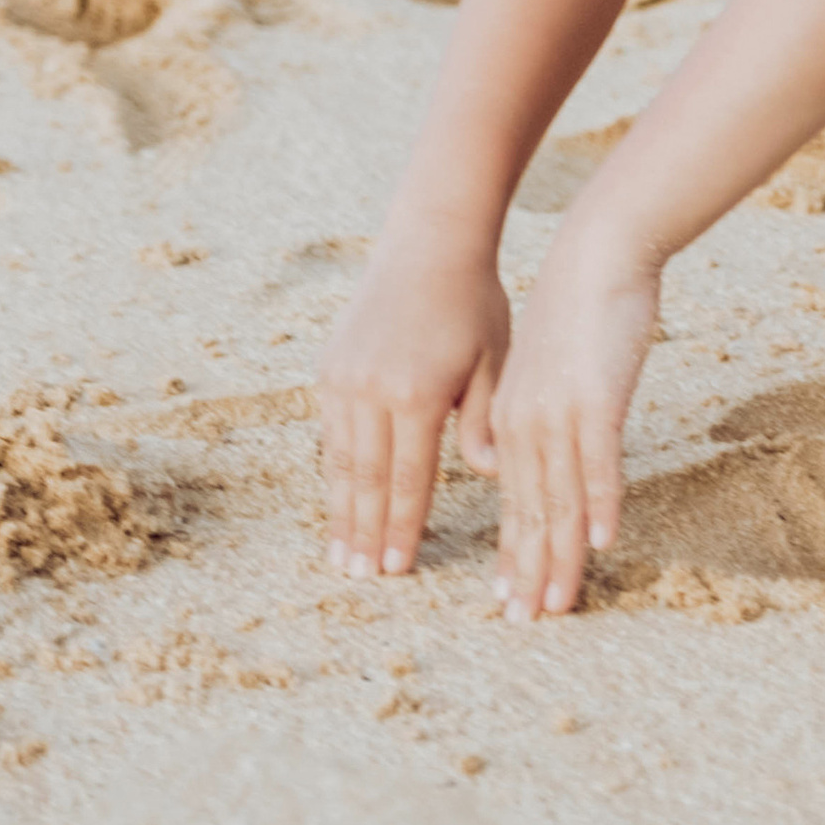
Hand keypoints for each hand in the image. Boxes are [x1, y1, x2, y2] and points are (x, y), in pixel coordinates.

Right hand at [319, 240, 508, 580]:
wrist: (429, 246)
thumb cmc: (475, 305)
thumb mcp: (494, 362)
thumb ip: (487, 421)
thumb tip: (487, 476)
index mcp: (417, 394)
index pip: (407, 478)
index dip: (401, 527)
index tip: (397, 569)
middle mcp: (371, 390)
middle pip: (365, 480)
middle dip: (363, 533)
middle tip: (360, 578)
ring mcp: (344, 379)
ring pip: (339, 461)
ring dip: (340, 512)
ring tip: (339, 556)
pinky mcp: (330, 369)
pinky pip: (330, 433)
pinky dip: (332, 473)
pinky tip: (336, 501)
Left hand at [490, 236, 661, 620]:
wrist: (596, 253)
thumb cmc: (576, 307)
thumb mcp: (544, 369)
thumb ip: (535, 414)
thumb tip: (532, 454)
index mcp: (510, 420)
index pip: (511, 500)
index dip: (513, 552)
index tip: (509, 597)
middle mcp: (525, 425)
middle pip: (529, 512)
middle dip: (528, 572)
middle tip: (526, 621)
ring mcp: (559, 414)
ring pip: (559, 499)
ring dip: (560, 556)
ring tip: (558, 604)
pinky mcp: (596, 399)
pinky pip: (597, 461)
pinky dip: (601, 503)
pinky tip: (605, 540)